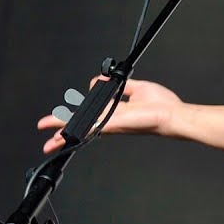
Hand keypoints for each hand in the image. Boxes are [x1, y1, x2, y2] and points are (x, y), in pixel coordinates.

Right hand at [37, 77, 181, 152]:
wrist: (173, 114)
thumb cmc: (162, 105)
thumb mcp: (136, 88)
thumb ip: (117, 84)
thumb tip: (100, 81)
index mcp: (115, 112)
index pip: (90, 116)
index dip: (75, 118)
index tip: (61, 120)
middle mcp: (110, 120)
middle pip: (82, 127)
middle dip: (63, 133)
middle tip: (49, 140)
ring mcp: (111, 124)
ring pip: (82, 130)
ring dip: (64, 136)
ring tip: (51, 142)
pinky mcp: (114, 124)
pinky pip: (90, 127)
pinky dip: (75, 131)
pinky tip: (64, 136)